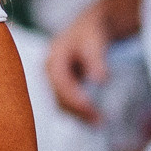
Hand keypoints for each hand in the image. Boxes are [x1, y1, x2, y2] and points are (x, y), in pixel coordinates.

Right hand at [46, 4, 111, 123]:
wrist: (89, 28)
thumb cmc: (91, 32)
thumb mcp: (95, 40)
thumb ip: (96, 59)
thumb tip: (100, 79)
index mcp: (53, 59)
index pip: (60, 82)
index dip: (73, 97)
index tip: (89, 107)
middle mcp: (50, 71)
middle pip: (59, 97)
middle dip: (78, 111)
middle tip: (99, 121)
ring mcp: (54, 81)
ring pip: (62, 103)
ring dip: (79, 115)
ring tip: (100, 122)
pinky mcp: (62, 87)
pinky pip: (67, 103)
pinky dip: (79, 111)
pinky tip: (94, 117)